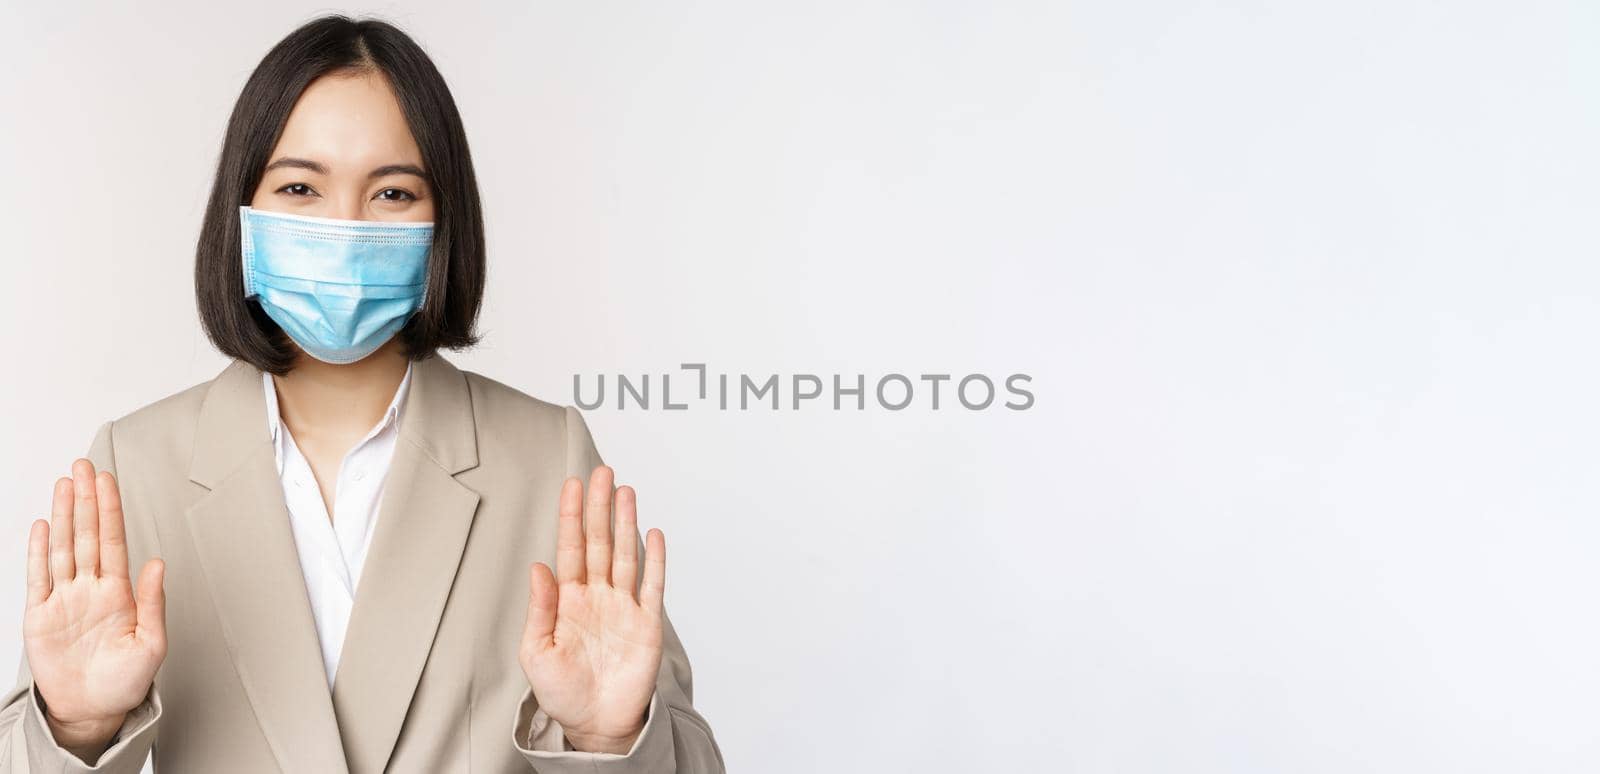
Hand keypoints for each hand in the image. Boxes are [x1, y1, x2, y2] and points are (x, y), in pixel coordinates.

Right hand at [24, 459, 165, 761]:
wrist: (93, 710)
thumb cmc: (125, 680)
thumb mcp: (151, 644)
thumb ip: (154, 603)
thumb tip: (158, 563)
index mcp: (119, 593)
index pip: (113, 541)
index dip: (110, 510)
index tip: (106, 480)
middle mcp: (90, 589)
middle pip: (86, 535)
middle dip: (85, 500)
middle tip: (82, 466)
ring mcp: (64, 600)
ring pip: (62, 548)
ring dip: (63, 516)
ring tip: (63, 485)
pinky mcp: (40, 616)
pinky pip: (38, 578)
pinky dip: (38, 551)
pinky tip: (42, 525)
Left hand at [520, 465, 665, 753]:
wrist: (596, 725)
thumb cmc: (563, 692)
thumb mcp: (536, 652)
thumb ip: (539, 608)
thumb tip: (538, 567)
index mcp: (568, 600)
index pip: (569, 548)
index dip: (570, 516)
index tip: (572, 485)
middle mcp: (597, 596)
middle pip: (600, 542)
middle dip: (599, 507)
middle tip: (601, 473)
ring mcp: (623, 607)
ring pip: (625, 555)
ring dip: (626, 523)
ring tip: (625, 491)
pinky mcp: (646, 624)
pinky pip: (652, 585)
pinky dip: (654, 559)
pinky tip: (653, 533)